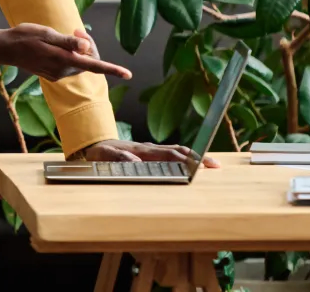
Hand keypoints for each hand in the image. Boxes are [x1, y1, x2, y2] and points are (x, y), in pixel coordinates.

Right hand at [0, 23, 131, 80]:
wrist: (6, 49)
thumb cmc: (25, 37)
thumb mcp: (47, 34)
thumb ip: (68, 42)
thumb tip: (87, 47)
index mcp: (63, 60)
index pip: (94, 66)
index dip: (112, 69)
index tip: (128, 74)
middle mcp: (62, 71)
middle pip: (88, 60)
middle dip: (88, 45)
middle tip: (75, 30)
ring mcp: (57, 74)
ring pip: (79, 62)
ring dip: (78, 49)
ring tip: (66, 34)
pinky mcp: (52, 74)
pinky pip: (70, 64)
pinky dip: (70, 54)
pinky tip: (58, 45)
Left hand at [83, 139, 220, 167]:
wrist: (94, 143)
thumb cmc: (99, 153)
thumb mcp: (103, 156)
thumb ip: (118, 159)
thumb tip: (136, 162)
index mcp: (141, 151)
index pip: (168, 155)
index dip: (184, 160)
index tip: (198, 166)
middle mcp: (149, 148)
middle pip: (178, 151)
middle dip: (197, 157)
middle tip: (215, 165)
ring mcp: (150, 149)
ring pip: (177, 150)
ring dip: (194, 156)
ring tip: (211, 164)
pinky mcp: (150, 152)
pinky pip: (171, 152)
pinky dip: (185, 156)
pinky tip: (193, 163)